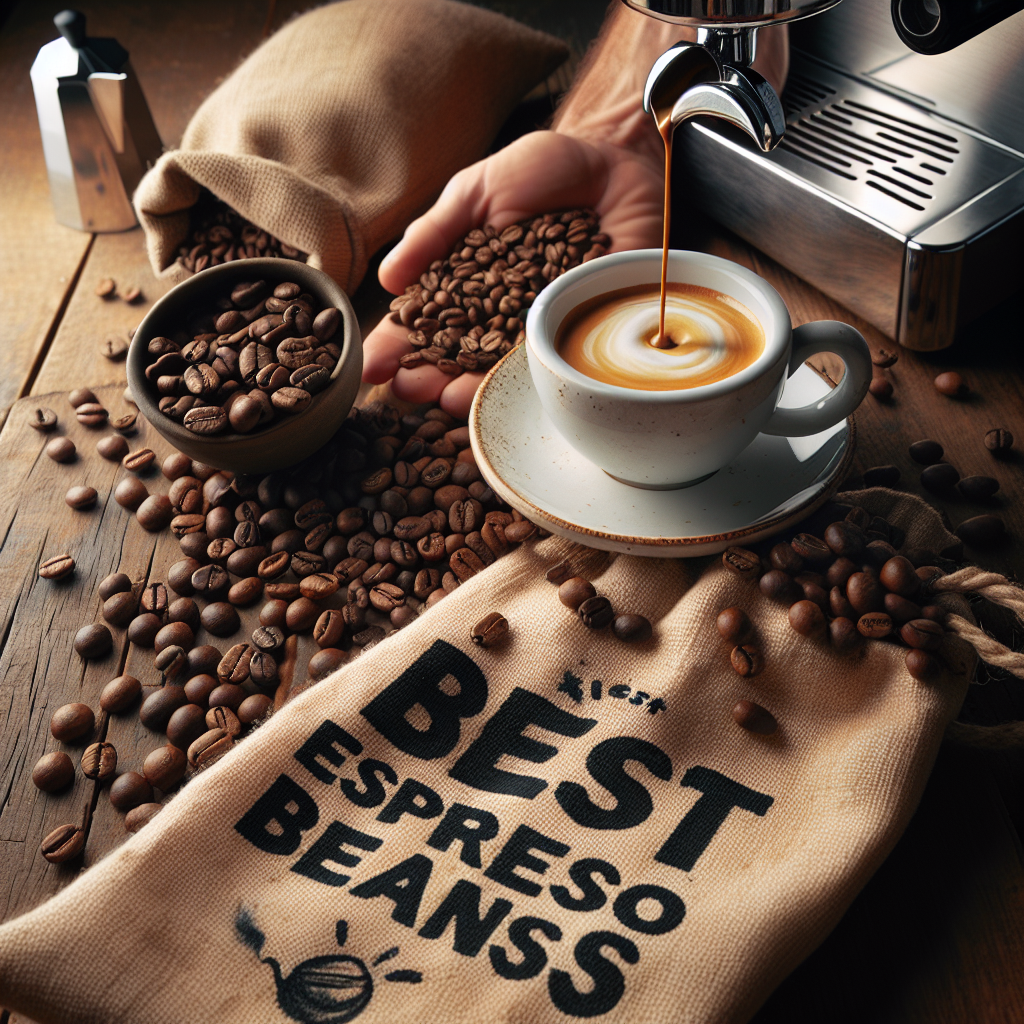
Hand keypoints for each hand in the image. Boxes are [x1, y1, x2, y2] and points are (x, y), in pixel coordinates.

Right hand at [361, 129, 663, 418]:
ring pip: (499, 366)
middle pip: (456, 355)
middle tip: (404, 391)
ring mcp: (539, 324)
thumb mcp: (475, 191)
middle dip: (428, 377)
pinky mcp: (581, 325)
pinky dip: (528, 372)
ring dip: (471, 387)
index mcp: (466, 285)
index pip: (424, 323)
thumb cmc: (542, 170)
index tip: (370, 365)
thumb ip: (432, 234)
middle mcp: (499, 313)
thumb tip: (388, 280)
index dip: (395, 345)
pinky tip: (506, 384)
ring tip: (445, 399)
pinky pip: (553, 356)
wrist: (613, 159)